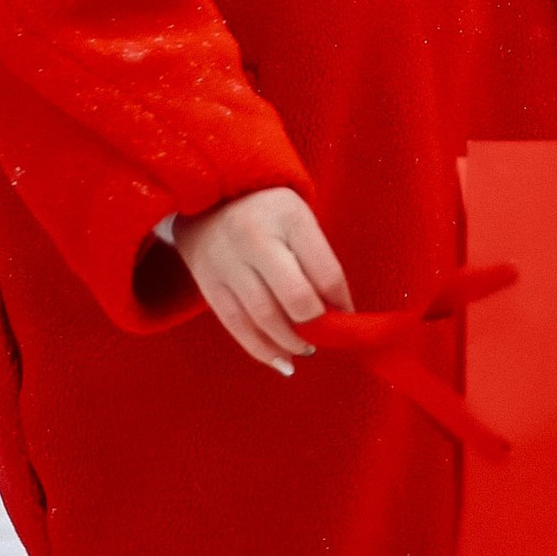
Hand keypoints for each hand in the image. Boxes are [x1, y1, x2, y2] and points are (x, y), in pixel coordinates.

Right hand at [176, 186, 351, 376]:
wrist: (211, 194)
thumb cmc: (269, 213)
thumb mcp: (299, 220)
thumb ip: (318, 262)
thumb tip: (337, 315)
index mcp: (289, 216)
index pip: (326, 272)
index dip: (342, 304)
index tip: (347, 317)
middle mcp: (255, 237)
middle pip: (294, 297)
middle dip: (315, 326)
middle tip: (325, 336)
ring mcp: (228, 262)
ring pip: (264, 317)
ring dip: (291, 343)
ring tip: (305, 349)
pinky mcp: (209, 284)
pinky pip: (237, 326)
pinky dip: (262, 349)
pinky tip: (282, 361)